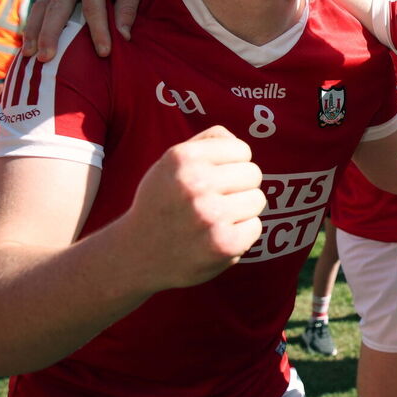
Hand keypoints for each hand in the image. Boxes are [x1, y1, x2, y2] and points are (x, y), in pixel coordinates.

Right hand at [22, 0, 150, 60]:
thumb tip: (124, 36)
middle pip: (56, 9)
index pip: (92, 9)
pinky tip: (31, 39)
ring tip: (28, 53)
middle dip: (49, 35)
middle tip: (44, 58)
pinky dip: (35, 21)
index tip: (103, 53)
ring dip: (34, 30)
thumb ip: (127, 9)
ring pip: (42, 6)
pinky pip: (42, 3)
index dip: (99, 32)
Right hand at [126, 126, 265, 289]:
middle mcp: (196, 184)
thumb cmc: (164, 202)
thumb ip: (207, 142)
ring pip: (258, 199)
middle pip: (253, 174)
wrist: (138, 255)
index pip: (242, 150)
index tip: (213, 178)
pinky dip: (241, 234)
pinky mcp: (224, 244)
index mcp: (183, 158)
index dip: (231, 165)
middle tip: (213, 201)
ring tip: (214, 219)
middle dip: (238, 187)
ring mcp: (211, 215)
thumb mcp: (172, 162)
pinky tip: (216, 237)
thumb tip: (236, 141)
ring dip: (241, 210)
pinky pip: (256, 227)